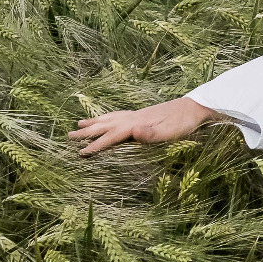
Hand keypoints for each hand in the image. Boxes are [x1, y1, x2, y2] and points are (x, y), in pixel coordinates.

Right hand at [67, 96, 219, 155]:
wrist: (195, 107)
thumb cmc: (183, 124)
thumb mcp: (169, 133)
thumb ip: (150, 134)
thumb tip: (132, 132)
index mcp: (135, 125)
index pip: (110, 137)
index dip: (95, 146)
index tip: (79, 154)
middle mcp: (132, 118)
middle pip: (104, 125)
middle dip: (86, 132)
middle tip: (68, 136)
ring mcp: (137, 114)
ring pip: (109, 118)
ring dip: (94, 122)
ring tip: (79, 123)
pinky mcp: (143, 114)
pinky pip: (118, 115)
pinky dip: (107, 116)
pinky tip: (108, 118)